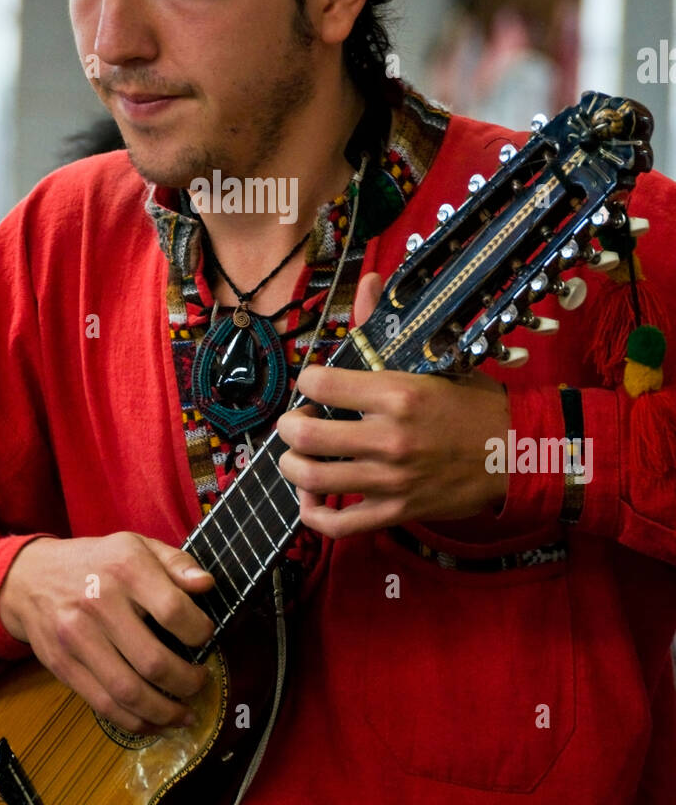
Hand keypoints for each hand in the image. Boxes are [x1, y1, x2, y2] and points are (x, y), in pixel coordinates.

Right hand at [0, 533, 214, 734]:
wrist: (30, 577)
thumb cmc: (96, 562)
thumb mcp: (137, 545)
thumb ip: (177, 562)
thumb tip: (207, 585)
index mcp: (125, 568)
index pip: (173, 611)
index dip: (200, 632)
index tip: (206, 637)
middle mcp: (99, 604)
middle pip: (153, 661)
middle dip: (187, 682)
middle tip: (200, 682)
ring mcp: (77, 639)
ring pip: (129, 692)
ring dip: (165, 712)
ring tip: (185, 713)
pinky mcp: (63, 666)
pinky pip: (104, 705)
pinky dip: (135, 721)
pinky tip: (155, 721)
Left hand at [275, 271, 509, 537]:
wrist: (517, 453)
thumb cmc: (475, 404)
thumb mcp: (434, 361)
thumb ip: (387, 327)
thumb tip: (369, 279)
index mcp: (397, 394)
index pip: (319, 384)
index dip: (306, 381)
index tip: (313, 385)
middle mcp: (389, 437)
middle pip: (305, 436)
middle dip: (288, 427)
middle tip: (295, 423)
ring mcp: (391, 480)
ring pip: (313, 480)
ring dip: (293, 467)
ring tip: (299, 457)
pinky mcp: (397, 511)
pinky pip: (340, 525)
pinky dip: (315, 515)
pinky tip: (312, 500)